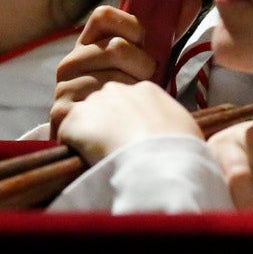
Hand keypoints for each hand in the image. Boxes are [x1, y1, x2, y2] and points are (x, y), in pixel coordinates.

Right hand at [51, 5, 157, 134]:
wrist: (118, 143)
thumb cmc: (134, 98)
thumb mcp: (150, 61)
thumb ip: (168, 31)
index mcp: (88, 45)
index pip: (104, 16)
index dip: (131, 25)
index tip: (145, 43)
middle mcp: (70, 62)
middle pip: (116, 46)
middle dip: (143, 66)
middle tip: (143, 85)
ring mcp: (64, 87)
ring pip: (115, 77)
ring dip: (134, 94)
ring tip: (132, 107)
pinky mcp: (62, 113)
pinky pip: (103, 104)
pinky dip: (122, 114)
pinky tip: (121, 121)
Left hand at [57, 81, 200, 164]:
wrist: (159, 164)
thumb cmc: (181, 152)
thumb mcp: (186, 129)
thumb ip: (173, 123)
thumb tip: (176, 134)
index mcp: (146, 90)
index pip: (128, 101)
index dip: (126, 122)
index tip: (130, 140)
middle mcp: (116, 89)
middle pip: (103, 106)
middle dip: (104, 125)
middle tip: (112, 149)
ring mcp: (93, 102)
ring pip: (83, 119)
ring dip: (87, 136)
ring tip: (98, 158)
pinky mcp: (73, 120)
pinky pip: (65, 133)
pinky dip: (71, 147)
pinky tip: (83, 161)